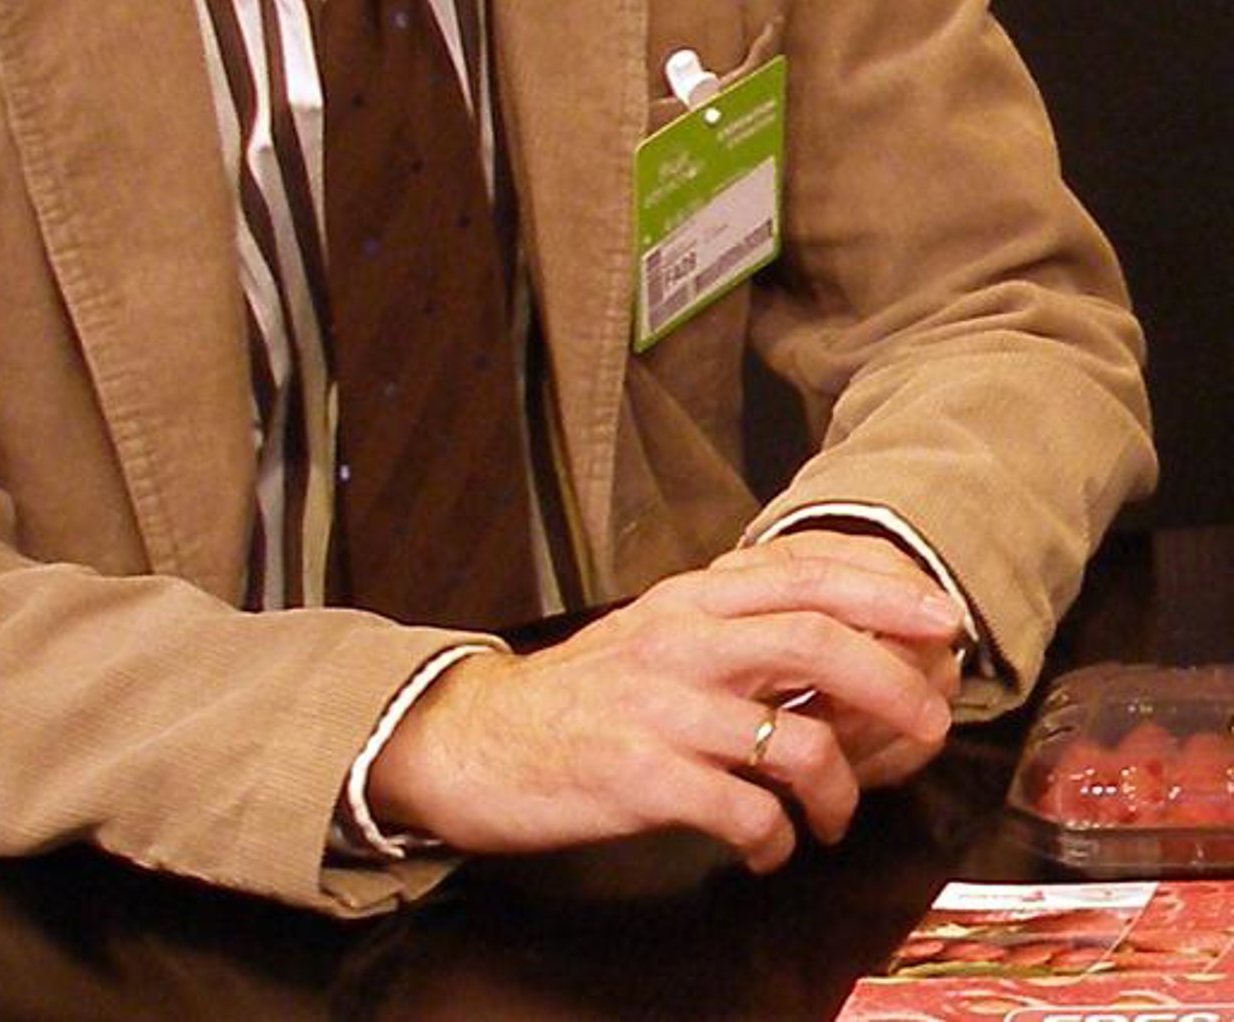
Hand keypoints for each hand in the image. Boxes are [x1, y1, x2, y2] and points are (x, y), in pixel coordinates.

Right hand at [364, 546, 961, 872]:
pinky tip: (767, 849)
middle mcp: (681, 641)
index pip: (802, 577)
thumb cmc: (585, 694)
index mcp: (688, 599)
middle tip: (929, 724)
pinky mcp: (646, 779)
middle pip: (816, 644)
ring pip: (796, 741)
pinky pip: (750, 815)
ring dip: (839, 793)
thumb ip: (732, 626)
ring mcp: (664, 710)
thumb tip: (835, 636)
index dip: (883, 594)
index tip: (942, 619)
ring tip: (829, 821)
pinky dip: (777, 842)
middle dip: (893, 686)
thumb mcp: (656, 633)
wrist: (483, 741)